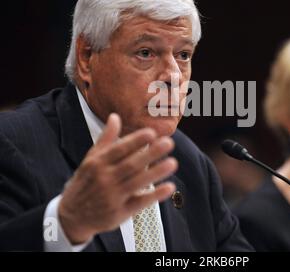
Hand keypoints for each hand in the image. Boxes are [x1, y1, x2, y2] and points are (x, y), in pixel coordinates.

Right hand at [58, 113, 176, 243]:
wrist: (72, 216)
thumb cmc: (86, 183)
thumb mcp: (91, 160)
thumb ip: (106, 139)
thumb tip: (115, 117)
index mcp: (98, 164)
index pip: (119, 150)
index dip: (135, 141)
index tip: (151, 133)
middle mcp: (104, 179)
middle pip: (130, 165)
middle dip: (150, 154)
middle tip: (169, 143)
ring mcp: (112, 197)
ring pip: (137, 183)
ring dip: (155, 173)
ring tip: (173, 163)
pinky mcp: (119, 213)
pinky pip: (139, 203)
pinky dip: (154, 195)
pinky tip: (169, 186)